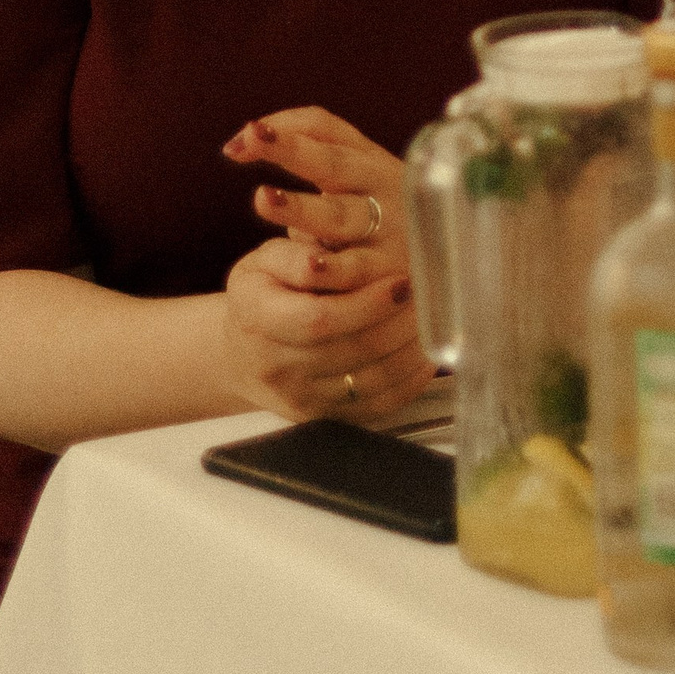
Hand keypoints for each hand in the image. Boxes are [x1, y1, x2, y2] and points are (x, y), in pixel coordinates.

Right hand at [218, 108, 432, 421]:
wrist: (241, 351)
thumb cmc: (262, 293)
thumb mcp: (264, 260)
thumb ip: (296, 254)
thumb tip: (321, 259)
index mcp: (256, 318)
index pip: (319, 320)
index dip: (366, 304)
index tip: (400, 281)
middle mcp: (275, 366)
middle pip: (354, 350)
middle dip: (400, 322)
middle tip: (430, 295)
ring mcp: (300, 399)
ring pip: (373, 380)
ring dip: (411, 349)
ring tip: (432, 317)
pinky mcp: (324, 419)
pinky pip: (379, 405)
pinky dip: (409, 379)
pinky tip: (424, 351)